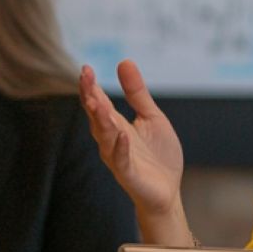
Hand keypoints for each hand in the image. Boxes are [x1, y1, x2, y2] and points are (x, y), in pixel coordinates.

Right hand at [79, 61, 187, 236]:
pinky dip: (120, 148)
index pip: (99, 102)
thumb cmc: (158, 155)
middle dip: (90, 97)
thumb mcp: (152, 117)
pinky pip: (121, 160)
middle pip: (97, 116)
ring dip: (100, 119)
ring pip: (105, 136)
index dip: (92, 86)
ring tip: (97, 101)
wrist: (167, 190)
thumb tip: (124, 61)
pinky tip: (122, 136)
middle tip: (85, 77)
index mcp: (117, 125)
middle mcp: (112, 139)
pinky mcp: (129, 174)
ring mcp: (118, 156)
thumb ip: (137, 93)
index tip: (86, 69)